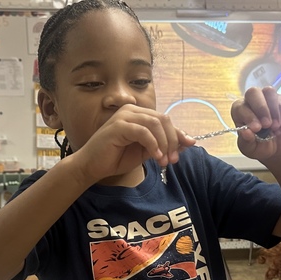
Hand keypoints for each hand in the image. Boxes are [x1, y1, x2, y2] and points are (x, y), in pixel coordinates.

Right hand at [74, 104, 191, 183]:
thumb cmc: (115, 158)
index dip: (178, 133)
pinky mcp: (118, 126)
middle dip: (173, 140)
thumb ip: (163, 145)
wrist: (91, 167)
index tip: (189, 146)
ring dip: (164, 143)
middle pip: (163, 119)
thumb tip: (187, 142)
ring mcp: (124, 116)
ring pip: (155, 124)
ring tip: (164, 160)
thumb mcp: (145, 152)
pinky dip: (153, 145)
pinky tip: (156, 157)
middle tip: (173, 160)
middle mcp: (132, 111)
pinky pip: (143, 132)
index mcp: (138, 115)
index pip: (164, 119)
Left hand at [230, 86, 280, 160]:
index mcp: (240, 111)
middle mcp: (252, 101)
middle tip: (266, 125)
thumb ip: (247, 141)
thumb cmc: (261, 146)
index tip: (255, 129)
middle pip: (253, 92)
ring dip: (272, 111)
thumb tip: (246, 132)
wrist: (279, 149)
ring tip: (274, 128)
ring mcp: (268, 99)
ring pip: (269, 92)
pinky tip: (279, 129)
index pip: (239, 107)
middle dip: (260, 108)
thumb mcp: (251, 149)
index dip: (247, 116)